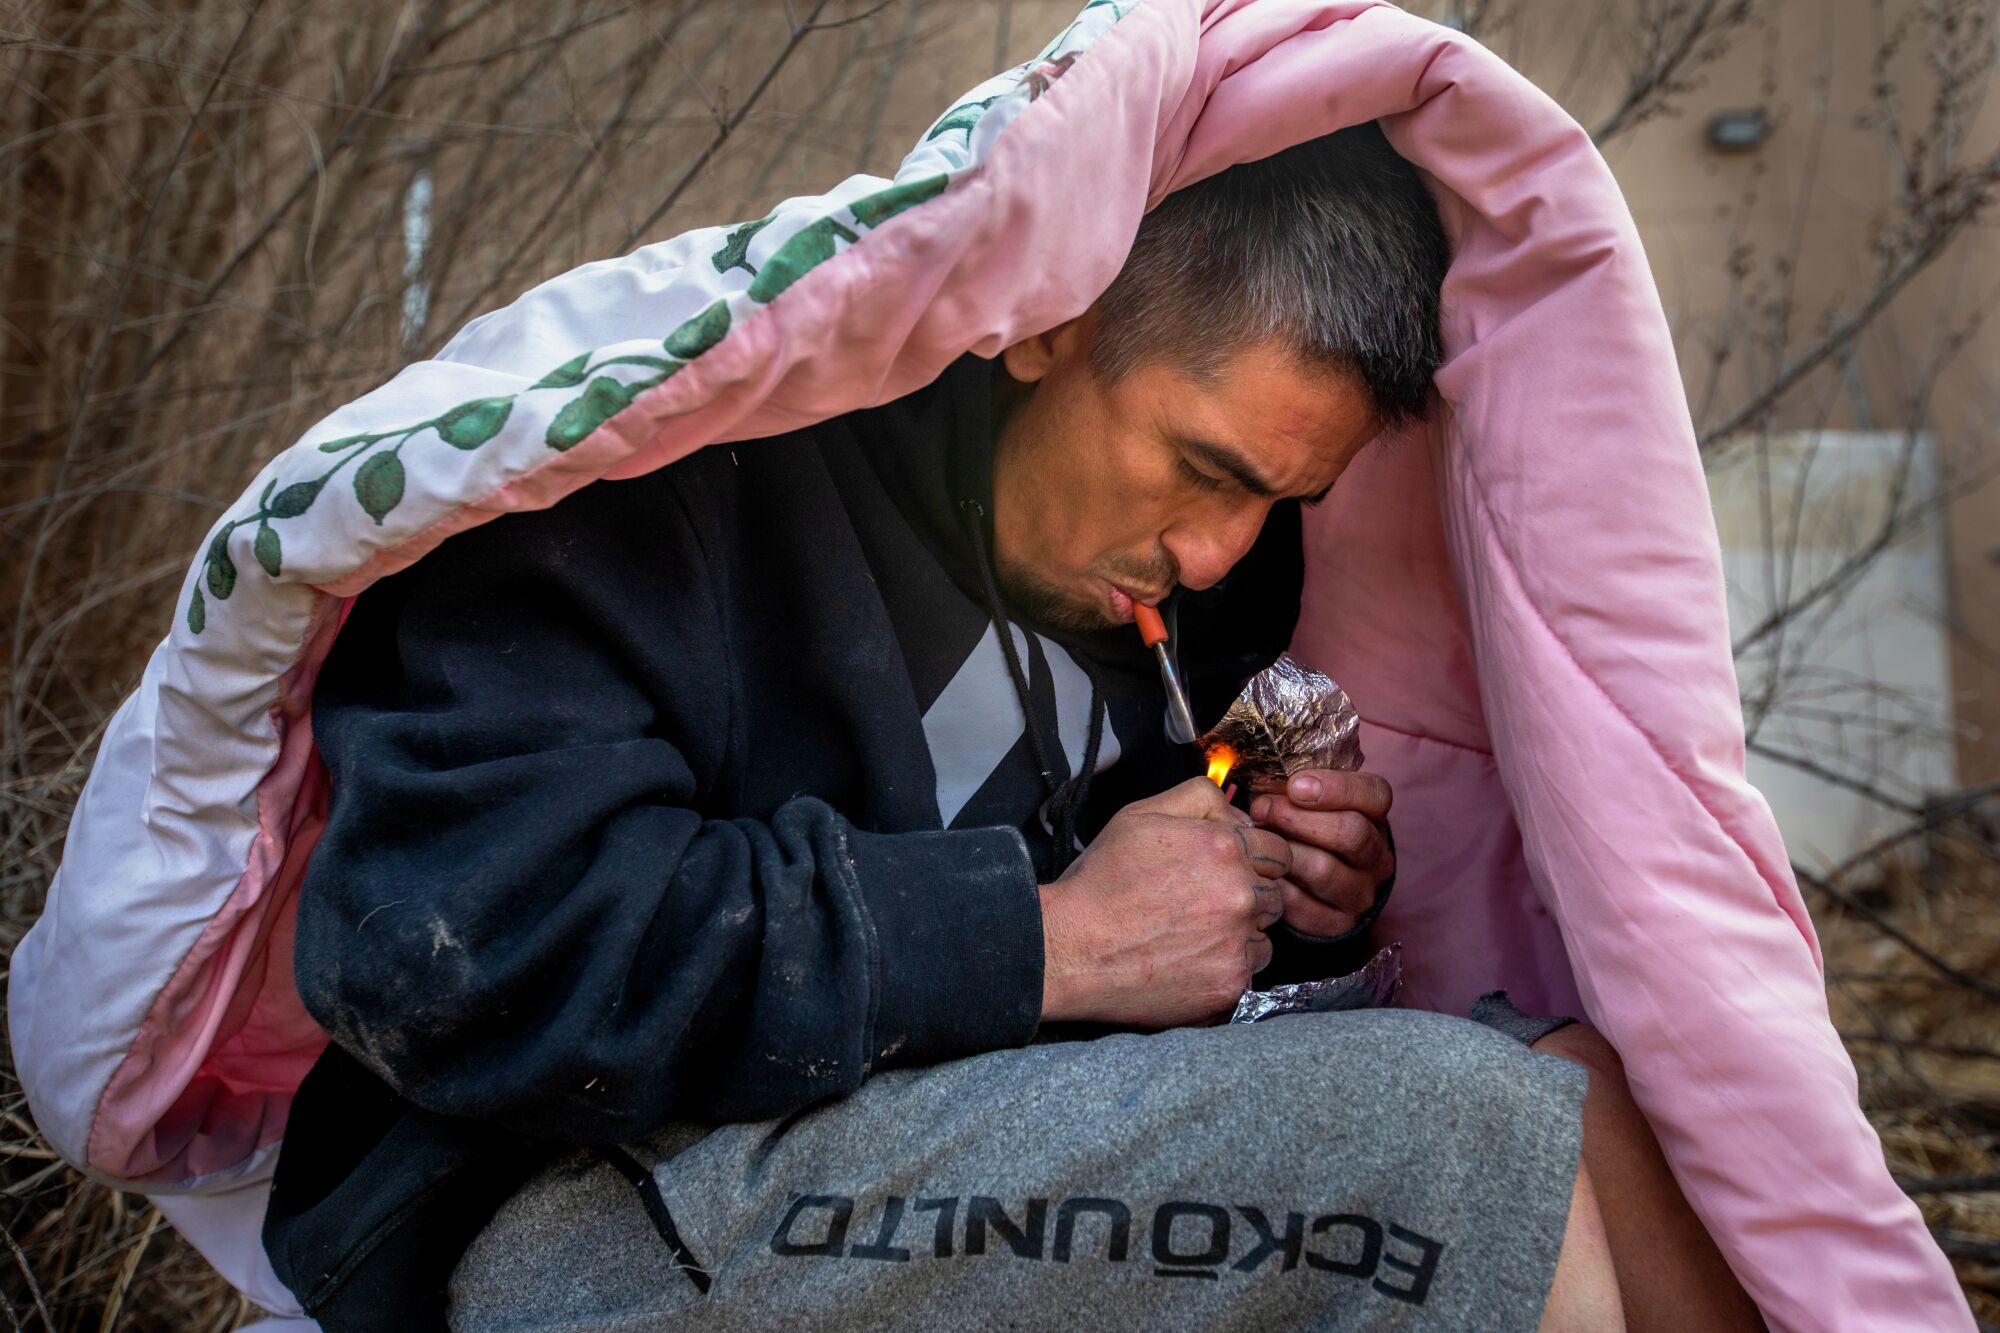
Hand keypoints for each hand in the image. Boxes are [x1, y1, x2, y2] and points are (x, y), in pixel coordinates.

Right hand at [1038, 777, 1291, 1027]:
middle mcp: (1239, 893)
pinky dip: (1226, 968)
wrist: (1070, 948)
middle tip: (1202, 906)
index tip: (1228, 874)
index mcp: (1224, 846)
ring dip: (1241, 935)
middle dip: (1248, 897)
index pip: (1278, 851)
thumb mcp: (1142, 815)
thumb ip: (1201, 798)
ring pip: (1264, 935)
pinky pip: (1249, 972)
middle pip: (1275, 894)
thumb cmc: (1102, 881)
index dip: (1255, 860)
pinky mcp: (1230, 984)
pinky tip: (1189, 962)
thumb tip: (1242, 814)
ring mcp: (1237, 942)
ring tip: (1192, 935)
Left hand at [1247, 770, 1393, 937]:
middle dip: (1298, 818)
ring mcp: (1361, 894)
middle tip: (1262, 809)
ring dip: (1284, 851)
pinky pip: (1302, 905)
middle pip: (1350, 833)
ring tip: (1257, 840)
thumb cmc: (1308, 833)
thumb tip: (1264, 785)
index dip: (1336, 788)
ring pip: (1324, 870)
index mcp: (1375, 818)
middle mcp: (1377, 857)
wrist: (1321, 891)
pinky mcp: (1337, 923)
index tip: (1295, 785)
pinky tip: (1261, 872)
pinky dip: (1276, 886)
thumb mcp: (1313, 805)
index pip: (1374, 795)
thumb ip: (1298, 790)